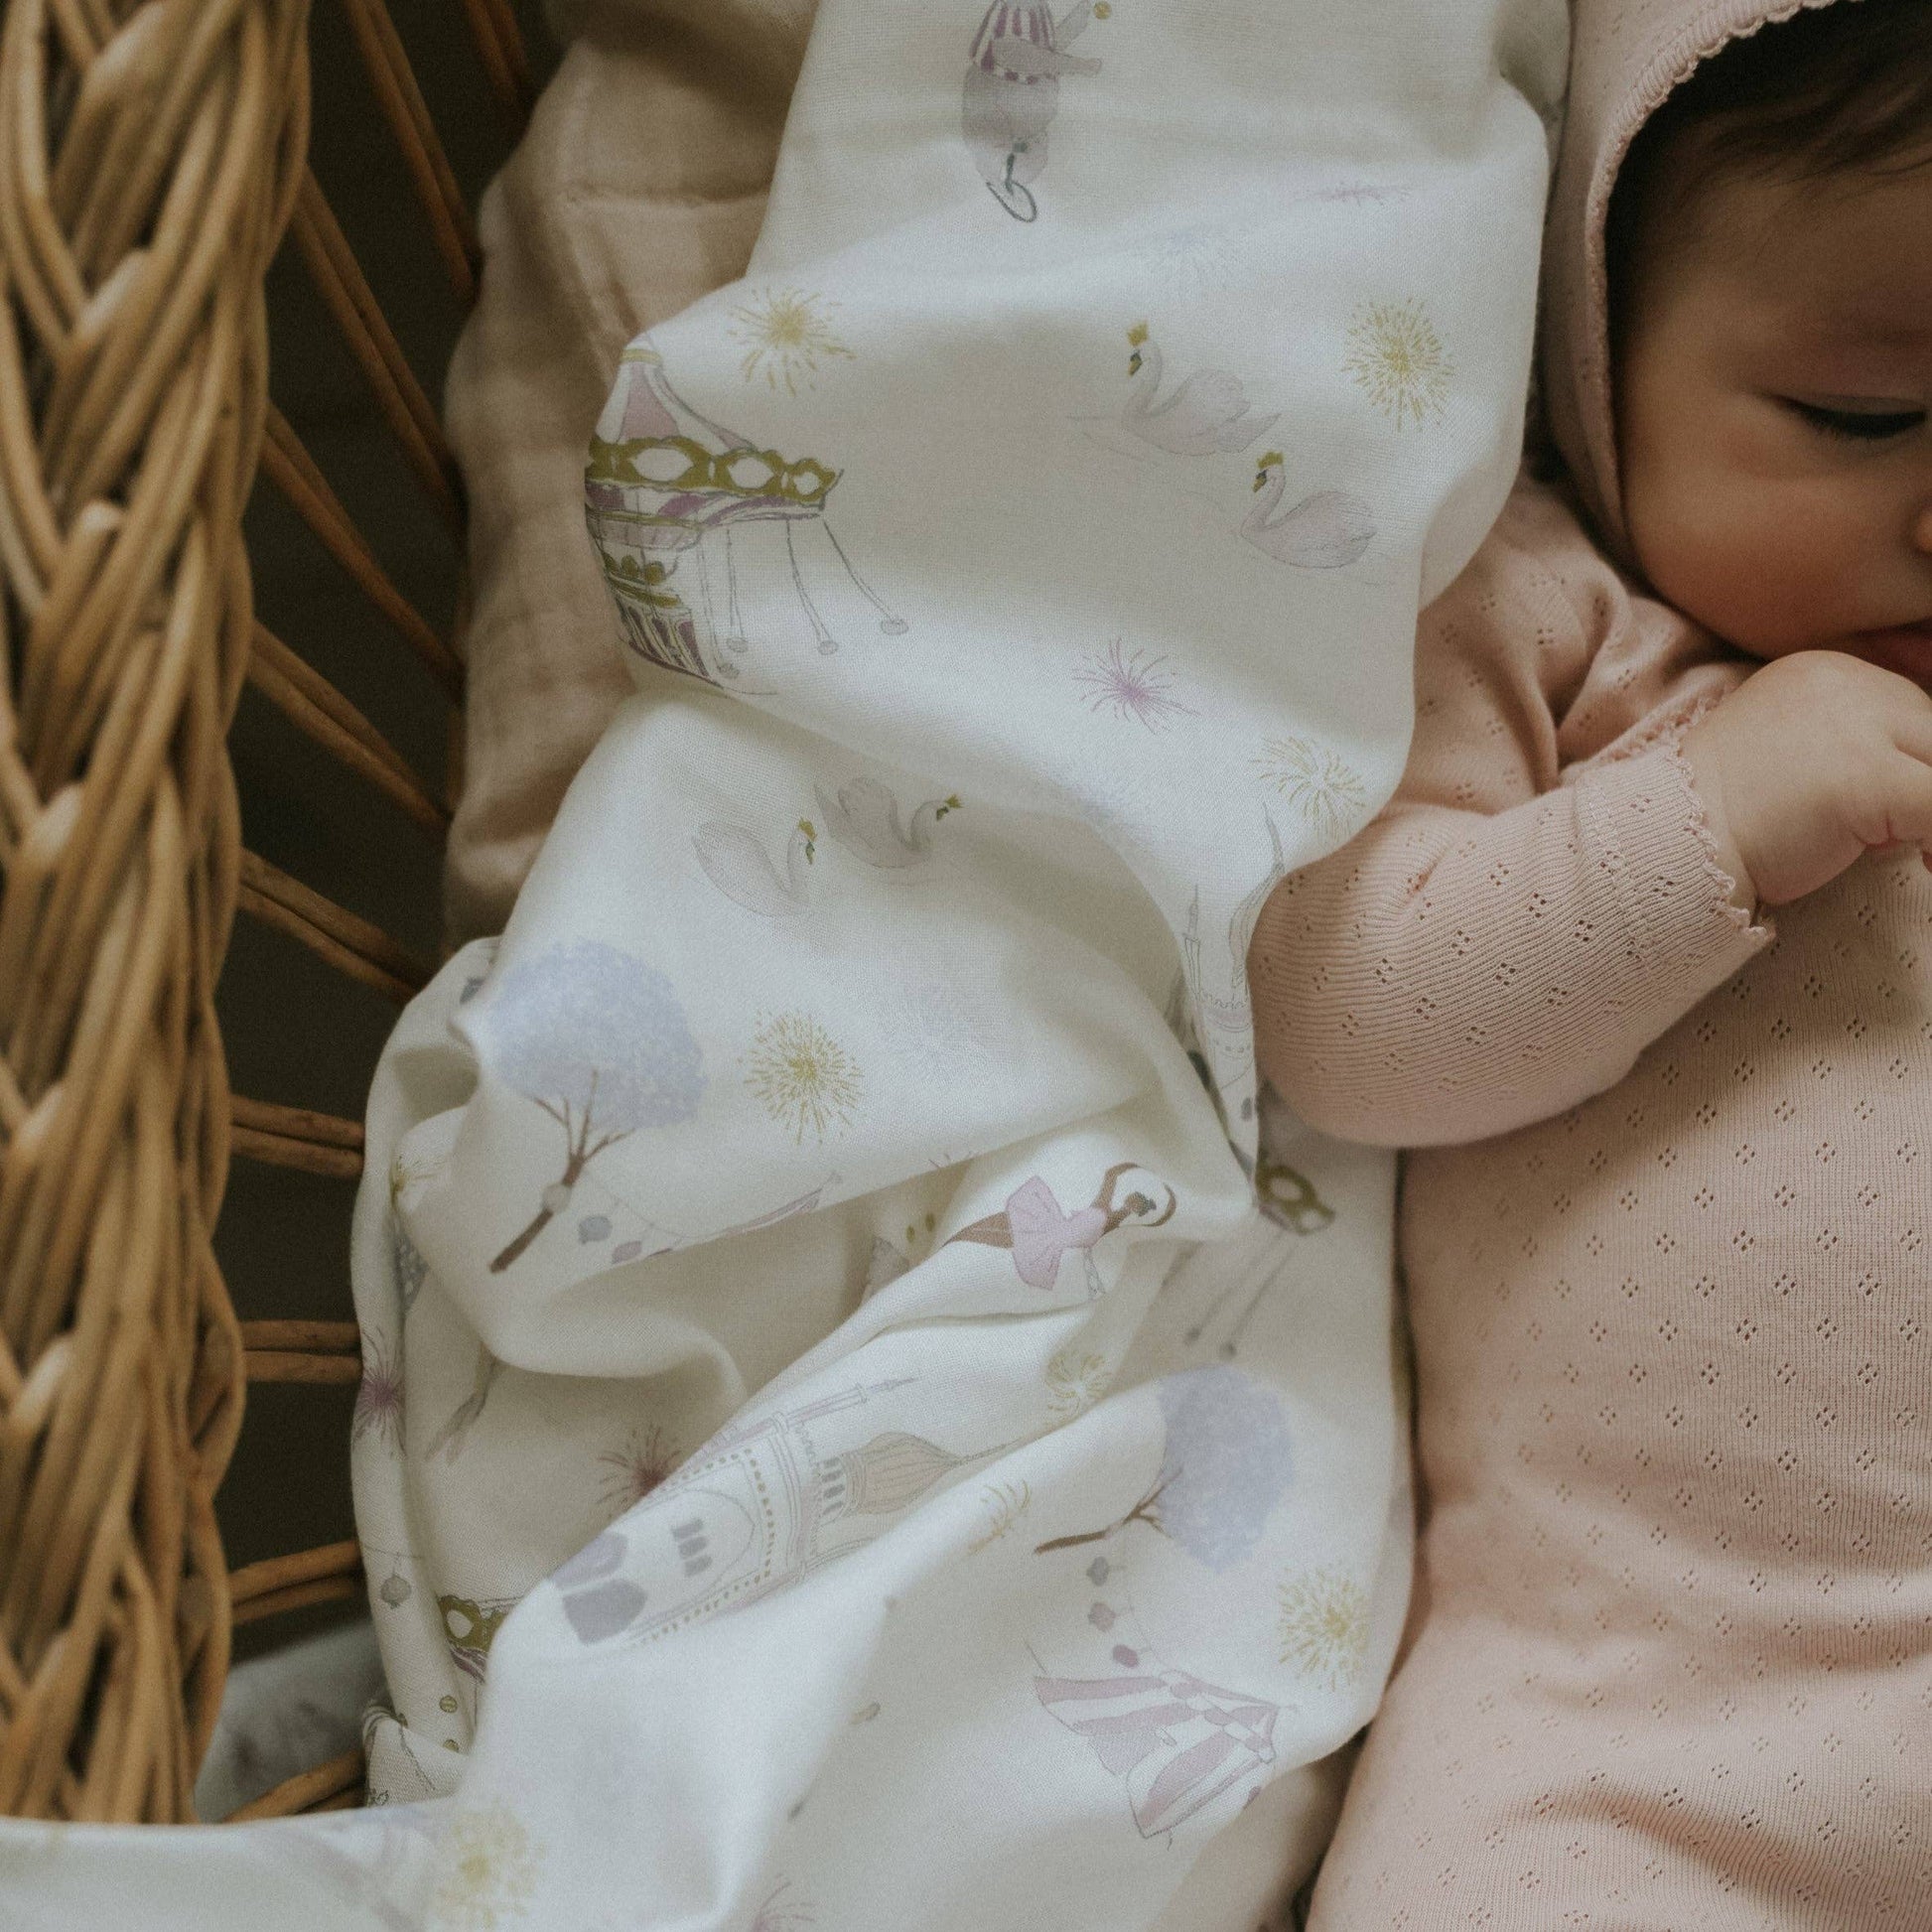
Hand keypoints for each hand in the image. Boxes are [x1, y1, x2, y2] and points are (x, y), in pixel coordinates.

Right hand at [1677, 649, 1931, 910]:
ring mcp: (1857, 727)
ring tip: (1923, 855)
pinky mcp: (1867, 776)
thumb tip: (1914, 797)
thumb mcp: (1791, 762)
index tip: (1899, 818)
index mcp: (1823, 674)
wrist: (1669, 843)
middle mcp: (1844, 684)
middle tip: (1916, 843)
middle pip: (1931, 730)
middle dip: (1924, 789)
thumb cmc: (1723, 820)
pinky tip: (1923, 864)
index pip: (1907, 711)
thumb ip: (1846, 751)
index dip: (1911, 763)